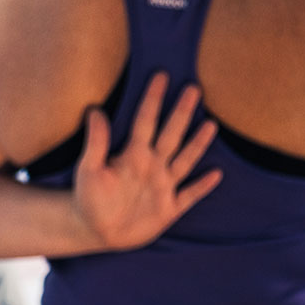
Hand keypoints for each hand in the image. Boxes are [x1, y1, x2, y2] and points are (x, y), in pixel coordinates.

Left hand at [71, 73, 222, 251]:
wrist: (93, 229)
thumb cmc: (88, 197)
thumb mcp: (89, 169)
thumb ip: (96, 142)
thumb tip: (93, 110)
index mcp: (133, 154)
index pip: (146, 120)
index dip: (153, 98)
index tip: (161, 75)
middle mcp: (152, 165)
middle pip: (171, 134)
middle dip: (182, 113)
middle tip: (194, 88)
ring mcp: (163, 186)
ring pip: (185, 160)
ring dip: (197, 144)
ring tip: (211, 124)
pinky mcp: (169, 209)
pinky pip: (190, 195)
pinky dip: (202, 186)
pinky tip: (216, 174)